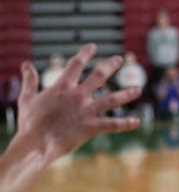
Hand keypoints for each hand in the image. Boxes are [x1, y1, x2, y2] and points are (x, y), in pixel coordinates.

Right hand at [18, 44, 140, 162]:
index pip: (76, 64)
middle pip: (98, 75)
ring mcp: (86, 111)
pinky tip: (137, 122)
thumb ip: (30, 80)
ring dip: (126, 94)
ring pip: (112, 99)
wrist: (35, 143)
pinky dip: (126, 123)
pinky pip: (112, 124)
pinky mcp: (91, 127)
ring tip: (138, 89)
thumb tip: (26, 64)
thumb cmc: (30, 122)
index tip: (93, 47)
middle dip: (110, 65)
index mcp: (62, 87)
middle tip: (119, 59)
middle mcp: (78, 95)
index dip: (85, 54)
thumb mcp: (27, 98)